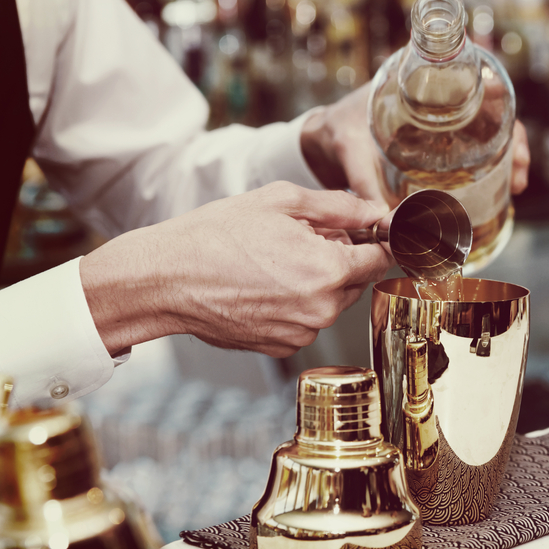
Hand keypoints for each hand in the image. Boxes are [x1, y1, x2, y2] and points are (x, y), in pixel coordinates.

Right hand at [80, 182, 393, 357]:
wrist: (166, 279)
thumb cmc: (216, 235)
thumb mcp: (281, 201)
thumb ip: (339, 207)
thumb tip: (375, 211)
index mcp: (328, 270)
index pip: (382, 259)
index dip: (378, 242)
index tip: (370, 234)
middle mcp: (321, 308)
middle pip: (357, 281)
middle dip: (341, 260)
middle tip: (303, 240)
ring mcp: (302, 332)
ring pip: (332, 302)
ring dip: (318, 283)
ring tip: (276, 262)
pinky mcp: (283, 346)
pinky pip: (307, 321)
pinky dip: (296, 304)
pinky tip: (265, 286)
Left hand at [300, 84, 530, 205]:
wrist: (318, 140)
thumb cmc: (334, 132)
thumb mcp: (349, 151)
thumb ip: (365, 186)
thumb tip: (389, 224)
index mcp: (421, 91)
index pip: (475, 89)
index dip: (502, 112)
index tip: (513, 140)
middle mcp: (437, 109)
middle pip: (491, 117)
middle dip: (514, 144)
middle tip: (520, 174)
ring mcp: (438, 134)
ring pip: (485, 141)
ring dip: (505, 163)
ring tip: (515, 188)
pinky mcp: (432, 157)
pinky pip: (469, 162)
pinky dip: (485, 178)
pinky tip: (495, 197)